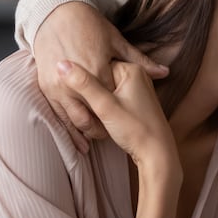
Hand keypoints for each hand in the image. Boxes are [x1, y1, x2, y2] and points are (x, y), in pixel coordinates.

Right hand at [34, 2, 168, 152]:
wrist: (55, 13)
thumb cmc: (90, 25)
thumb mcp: (117, 42)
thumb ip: (140, 61)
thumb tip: (166, 72)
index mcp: (98, 70)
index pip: (112, 99)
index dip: (120, 111)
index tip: (129, 121)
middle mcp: (75, 79)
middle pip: (93, 112)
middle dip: (103, 124)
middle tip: (115, 131)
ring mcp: (57, 84)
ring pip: (75, 117)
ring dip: (86, 129)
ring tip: (99, 134)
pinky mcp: (46, 86)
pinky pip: (60, 113)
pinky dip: (71, 124)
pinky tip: (81, 132)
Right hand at [56, 60, 179, 169]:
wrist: (157, 153)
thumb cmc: (136, 130)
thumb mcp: (106, 106)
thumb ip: (84, 85)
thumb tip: (60, 65)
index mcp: (130, 69)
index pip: (94, 68)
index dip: (85, 88)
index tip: (88, 104)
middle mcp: (134, 74)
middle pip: (99, 79)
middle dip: (91, 99)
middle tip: (100, 115)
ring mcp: (133, 87)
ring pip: (102, 92)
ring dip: (95, 107)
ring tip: (105, 122)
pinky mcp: (130, 100)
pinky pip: (109, 99)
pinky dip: (102, 110)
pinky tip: (105, 123)